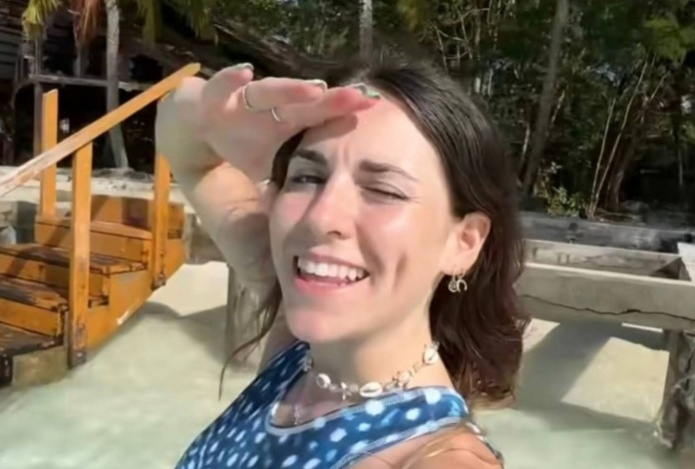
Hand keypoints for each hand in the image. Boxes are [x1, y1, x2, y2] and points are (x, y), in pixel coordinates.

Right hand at [174, 63, 380, 181]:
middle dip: (331, 100)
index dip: (345, 113)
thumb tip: (326, 225)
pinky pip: (221, 86)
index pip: (322, 118)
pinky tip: (244, 72)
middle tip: (358, 97)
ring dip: (291, 89)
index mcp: (290, 125)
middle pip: (305, 103)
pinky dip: (231, 79)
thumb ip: (297, 190)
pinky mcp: (214, 98)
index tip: (374, 107)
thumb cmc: (245, 148)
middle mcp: (272, 109)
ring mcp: (244, 102)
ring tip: (316, 89)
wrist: (197, 133)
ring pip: (269, 92)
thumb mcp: (275, 170)